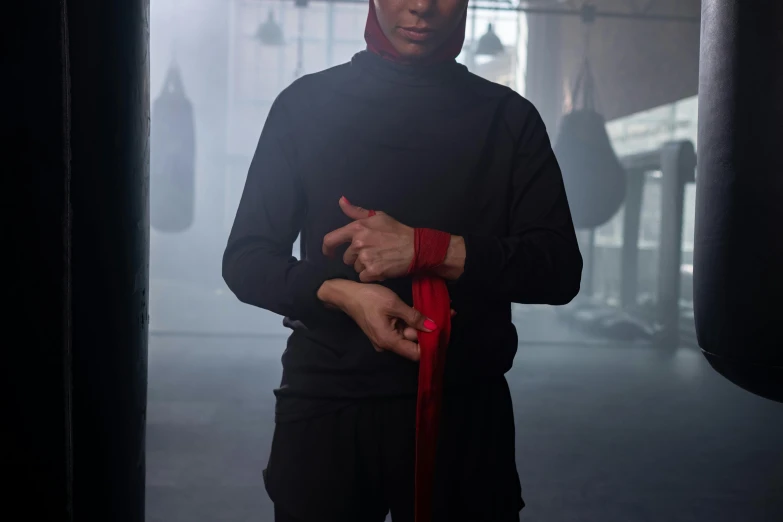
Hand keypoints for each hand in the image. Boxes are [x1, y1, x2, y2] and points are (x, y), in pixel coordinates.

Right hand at [317, 279, 454, 360]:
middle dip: (430, 329)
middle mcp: (388, 344)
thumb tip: (433, 327)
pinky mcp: (385, 331)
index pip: (416, 353)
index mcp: (389, 341)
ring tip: (441, 310)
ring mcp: (386, 338)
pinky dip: (413, 321)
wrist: (347, 294)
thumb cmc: (368, 298)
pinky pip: (402, 329)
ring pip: (409, 334)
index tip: (445, 331)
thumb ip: (414, 317)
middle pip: (414, 342)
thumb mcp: (393, 304)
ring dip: (423, 324)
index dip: (431, 344)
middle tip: (449, 314)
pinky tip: (424, 311)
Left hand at [322, 197, 414, 282]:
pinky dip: (371, 276)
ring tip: (379, 260)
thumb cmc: (397, 231)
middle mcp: (358, 243)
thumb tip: (341, 201)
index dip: (327, 248)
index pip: (331, 239)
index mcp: (357, 228)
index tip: (329, 253)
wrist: (416, 247)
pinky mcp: (372, 271)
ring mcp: (365, 258)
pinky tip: (382, 268)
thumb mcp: (377, 216)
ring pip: (356, 268)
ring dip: (365, 267)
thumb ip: (356, 211)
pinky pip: (363, 277)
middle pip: (346, 257)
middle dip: (356, 257)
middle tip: (373, 253)